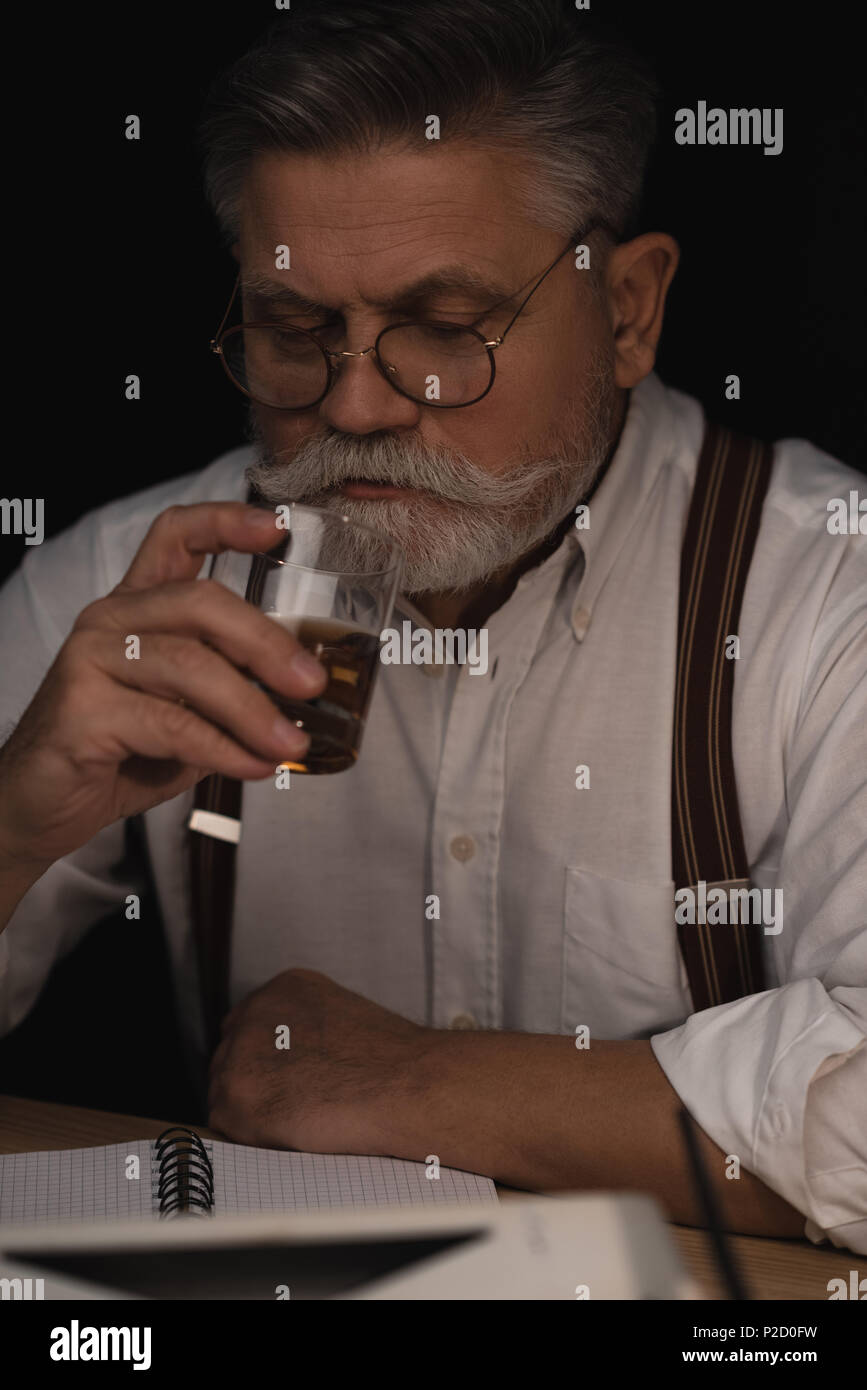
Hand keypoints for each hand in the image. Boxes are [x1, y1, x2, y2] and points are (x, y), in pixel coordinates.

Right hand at [0, 503, 327, 873]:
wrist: (38, 805)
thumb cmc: (117, 753)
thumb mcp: (185, 714)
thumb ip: (230, 693)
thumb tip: (301, 699)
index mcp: (137, 608)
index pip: (175, 536)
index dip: (227, 523)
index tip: (279, 529)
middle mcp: (110, 620)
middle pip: (199, 601)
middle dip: (265, 643)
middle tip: (310, 684)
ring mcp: (89, 659)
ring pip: (188, 666)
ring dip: (251, 709)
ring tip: (290, 745)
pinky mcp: (80, 709)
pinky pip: (169, 722)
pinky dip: (221, 748)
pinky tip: (252, 766)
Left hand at [208, 968, 430, 1154]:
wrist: (405, 1086)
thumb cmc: (392, 1063)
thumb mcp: (342, 1016)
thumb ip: (305, 1026)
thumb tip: (290, 1058)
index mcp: (284, 988)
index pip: (250, 1025)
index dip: (266, 1059)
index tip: (285, 1080)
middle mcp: (255, 1011)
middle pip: (231, 1055)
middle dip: (255, 1082)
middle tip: (292, 1106)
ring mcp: (240, 1051)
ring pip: (226, 1090)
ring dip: (252, 1110)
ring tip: (299, 1120)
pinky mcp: (236, 1096)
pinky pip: (226, 1124)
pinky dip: (252, 1136)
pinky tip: (290, 1133)